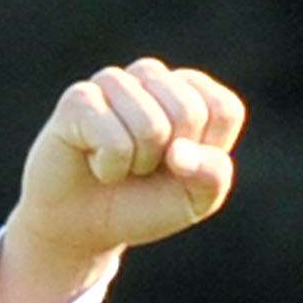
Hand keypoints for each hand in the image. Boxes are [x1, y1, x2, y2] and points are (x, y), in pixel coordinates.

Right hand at [0, 60, 245, 302]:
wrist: (88, 224)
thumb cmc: (147, 203)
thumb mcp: (197, 199)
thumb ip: (213, 176)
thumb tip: (180, 153)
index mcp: (190, 94)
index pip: (224, 108)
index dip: (209, 151)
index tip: (185, 165)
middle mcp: (152, 79)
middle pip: (189, 111)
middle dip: (173, 158)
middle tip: (148, 166)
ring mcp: (113, 83)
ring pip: (150, 125)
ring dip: (139, 162)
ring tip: (122, 163)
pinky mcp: (79, 98)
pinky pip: (114, 140)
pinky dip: (110, 167)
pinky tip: (96, 163)